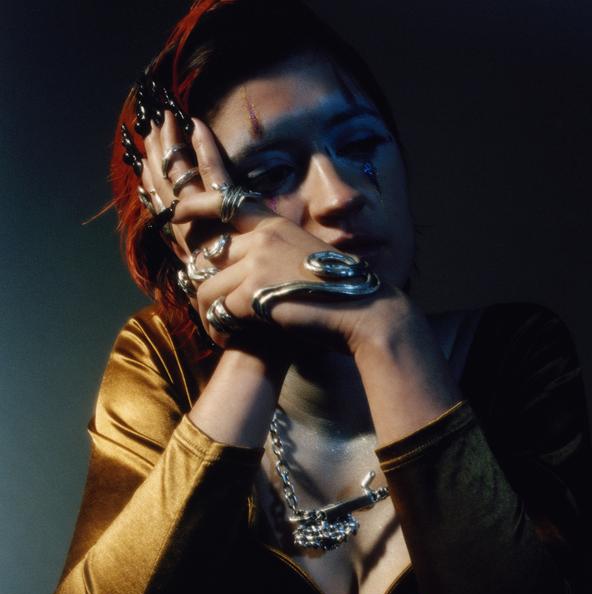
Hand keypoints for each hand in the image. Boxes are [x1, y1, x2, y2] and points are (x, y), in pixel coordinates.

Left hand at [137, 110, 392, 353]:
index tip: (175, 213)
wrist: (364, 313)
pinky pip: (218, 311)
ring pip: (206, 287)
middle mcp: (262, 238)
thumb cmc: (341, 294)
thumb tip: (247, 273)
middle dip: (204, 285)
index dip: (195, 205)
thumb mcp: (306, 260)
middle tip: (214, 310)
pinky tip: (232, 339)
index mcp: (276, 226)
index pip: (227, 202)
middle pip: (208, 257)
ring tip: (223, 332)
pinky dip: (221, 330)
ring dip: (210, 313)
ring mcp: (257, 263)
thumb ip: (277, 256)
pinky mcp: (253, 293)